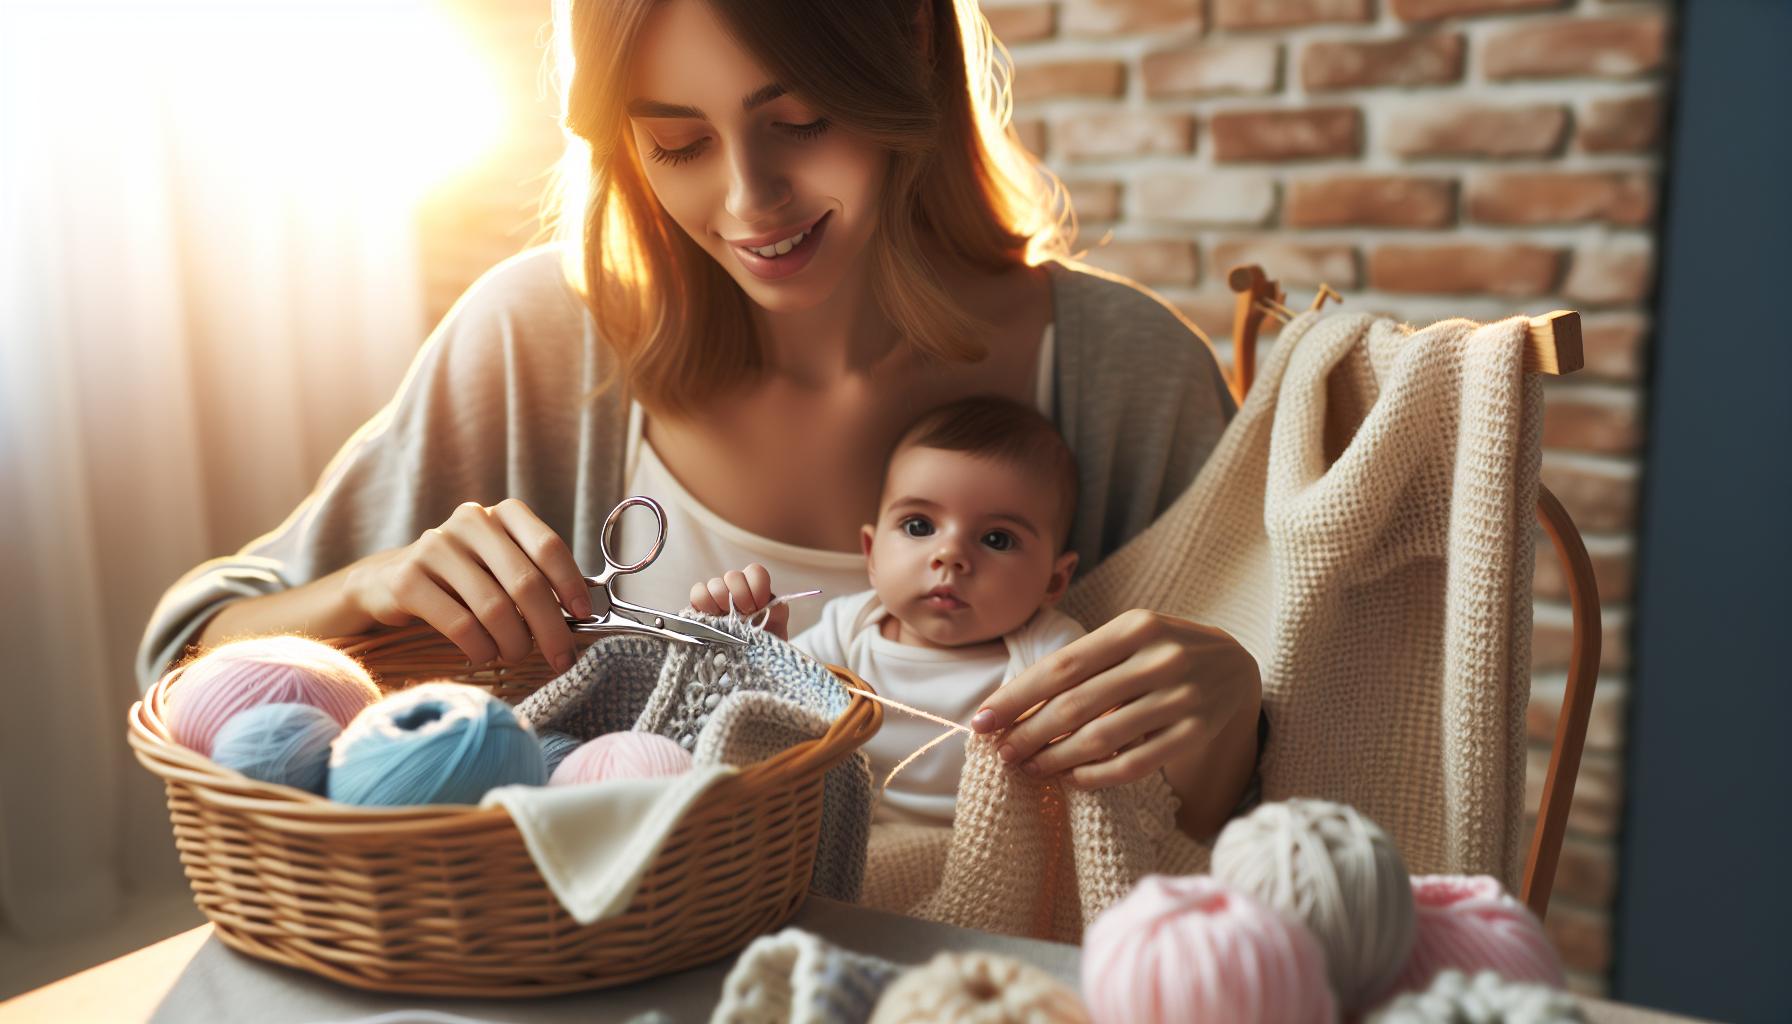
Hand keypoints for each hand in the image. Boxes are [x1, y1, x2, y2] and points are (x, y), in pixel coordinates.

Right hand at [343, 499, 590, 673]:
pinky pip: (460, 625)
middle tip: (562, 658)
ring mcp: (436, 547)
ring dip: (514, 643)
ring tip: (516, 655)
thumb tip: (581, 616)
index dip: (571, 584)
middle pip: (525, 582)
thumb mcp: (502, 565)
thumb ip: (538, 578)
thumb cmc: (465, 578)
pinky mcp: (408, 579)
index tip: (582, 617)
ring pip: (494, 608)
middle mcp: (471, 521)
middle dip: (550, 628)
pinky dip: (481, 648)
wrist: (390, 579)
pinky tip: (484, 655)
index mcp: (503, 514)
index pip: (547, 546)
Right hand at [688, 563, 789, 639]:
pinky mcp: (699, 608)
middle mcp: (735, 590)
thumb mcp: (777, 631)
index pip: (755, 572)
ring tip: (726, 620)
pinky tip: (712, 619)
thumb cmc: (763, 646)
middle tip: (743, 614)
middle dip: (739, 595)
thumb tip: (771, 606)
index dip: (756, 586)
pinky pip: (698, 592)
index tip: (759, 606)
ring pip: (715, 583)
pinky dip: (704, 602)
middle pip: (733, 576)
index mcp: (756, 590)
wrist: (745, 667)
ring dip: (721, 600)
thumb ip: (777, 614)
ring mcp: (716, 598)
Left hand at [968, 609, 1261, 838]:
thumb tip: (1013, 702)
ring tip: (1029, 767)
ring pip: (1103, 737)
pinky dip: (1097, 776)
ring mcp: (1182, 697)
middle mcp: (1160, 659)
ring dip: (1056, 758)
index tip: (982, 720)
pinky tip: (1072, 779)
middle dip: (1029, 732)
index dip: (1016, 697)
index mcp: (1136, 627)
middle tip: (1002, 753)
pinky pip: (1136, 763)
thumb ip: (1082, 661)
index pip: (1061, 667)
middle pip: (1077, 705)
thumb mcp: (1130, 637)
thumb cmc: (1163, 651)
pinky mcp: (1196, 732)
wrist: (1236, 666)